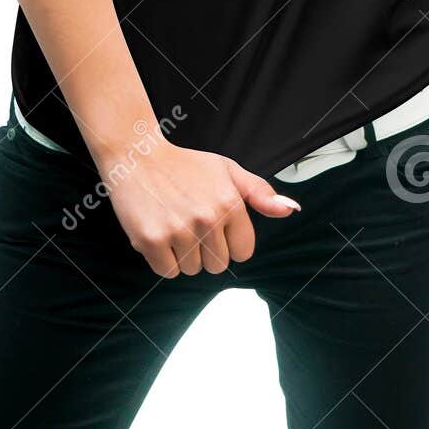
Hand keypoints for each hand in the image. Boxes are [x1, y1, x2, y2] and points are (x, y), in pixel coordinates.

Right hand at [98, 137, 300, 278]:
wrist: (138, 156)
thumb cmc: (185, 166)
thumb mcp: (228, 170)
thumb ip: (260, 193)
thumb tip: (291, 209)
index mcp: (230, 203)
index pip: (243, 252)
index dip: (229, 242)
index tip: (214, 225)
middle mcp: (208, 218)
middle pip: (217, 266)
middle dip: (206, 250)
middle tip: (190, 222)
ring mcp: (179, 230)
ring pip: (192, 270)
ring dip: (183, 255)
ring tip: (173, 223)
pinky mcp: (152, 240)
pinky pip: (168, 272)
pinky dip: (163, 259)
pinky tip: (159, 232)